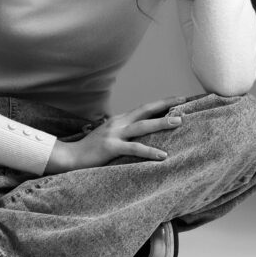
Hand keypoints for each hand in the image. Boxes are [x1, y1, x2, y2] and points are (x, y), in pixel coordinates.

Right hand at [44, 96, 185, 173]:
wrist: (71, 156)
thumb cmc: (91, 149)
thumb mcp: (109, 136)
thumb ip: (123, 133)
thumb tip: (140, 133)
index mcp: (119, 120)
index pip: (144, 108)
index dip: (161, 103)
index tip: (178, 100)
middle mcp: (118, 123)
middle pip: (145, 110)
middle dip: (165, 106)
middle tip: (184, 104)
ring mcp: (114, 134)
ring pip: (143, 126)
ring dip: (161, 123)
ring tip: (178, 122)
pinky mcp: (111, 147)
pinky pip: (134, 148)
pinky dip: (149, 151)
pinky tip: (162, 155)